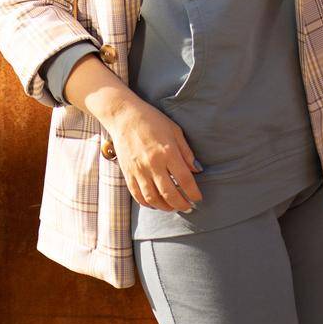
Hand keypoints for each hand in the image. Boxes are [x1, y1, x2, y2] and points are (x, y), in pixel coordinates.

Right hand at [103, 97, 203, 211]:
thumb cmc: (152, 120)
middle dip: (182, 204)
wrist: (124, 116)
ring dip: (166, 207)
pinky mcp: (128, 173)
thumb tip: (197, 170)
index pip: (184, 180)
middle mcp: (152, 164)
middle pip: (170, 194)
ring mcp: (138, 170)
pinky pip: (138, 195)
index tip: (198, 198)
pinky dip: (148, 204)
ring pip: (153, 199)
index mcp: (167, 152)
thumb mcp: (175, 131)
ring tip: (173, 207)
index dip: (193, 193)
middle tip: (188, 207)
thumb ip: (186, 152)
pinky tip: (156, 203)